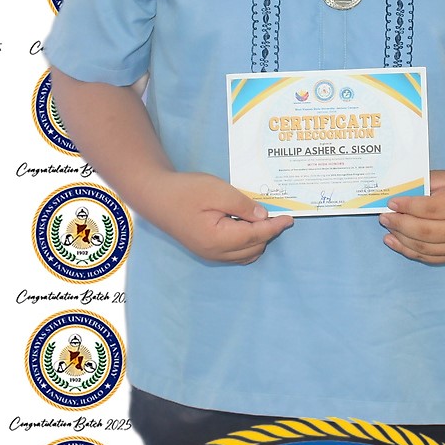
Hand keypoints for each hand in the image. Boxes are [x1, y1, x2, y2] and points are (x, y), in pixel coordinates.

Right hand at [144, 171, 293, 263]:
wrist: (155, 196)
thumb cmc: (184, 191)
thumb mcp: (216, 190)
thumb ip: (242, 204)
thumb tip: (263, 217)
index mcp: (219, 239)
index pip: (256, 235)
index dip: (275, 227)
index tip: (290, 218)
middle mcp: (215, 253)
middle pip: (254, 248)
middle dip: (268, 233)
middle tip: (277, 214)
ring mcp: (210, 254)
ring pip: (246, 255)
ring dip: (258, 239)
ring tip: (262, 219)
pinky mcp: (206, 250)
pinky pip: (235, 254)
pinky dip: (246, 243)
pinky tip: (247, 226)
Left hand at [380, 169, 444, 263]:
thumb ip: (425, 184)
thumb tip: (396, 194)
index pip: (431, 209)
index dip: (408, 206)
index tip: (392, 202)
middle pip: (426, 231)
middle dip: (401, 224)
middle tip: (385, 217)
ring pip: (425, 247)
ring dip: (401, 239)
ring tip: (388, 228)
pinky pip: (428, 257)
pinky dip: (408, 250)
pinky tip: (395, 241)